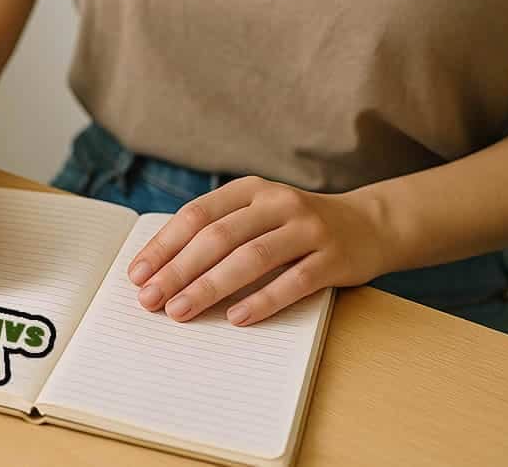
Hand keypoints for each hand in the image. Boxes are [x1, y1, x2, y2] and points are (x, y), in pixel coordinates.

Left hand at [126, 176, 392, 325]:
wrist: (370, 224)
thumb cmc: (295, 227)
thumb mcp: (257, 215)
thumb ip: (218, 232)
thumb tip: (161, 270)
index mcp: (249, 190)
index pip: (196, 215)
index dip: (164, 245)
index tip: (137, 274)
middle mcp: (277, 202)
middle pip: (218, 237)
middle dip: (178, 271)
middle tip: (150, 299)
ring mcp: (308, 228)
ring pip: (251, 258)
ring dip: (210, 287)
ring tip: (180, 311)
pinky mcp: (333, 258)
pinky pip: (293, 281)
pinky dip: (262, 300)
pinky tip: (236, 318)